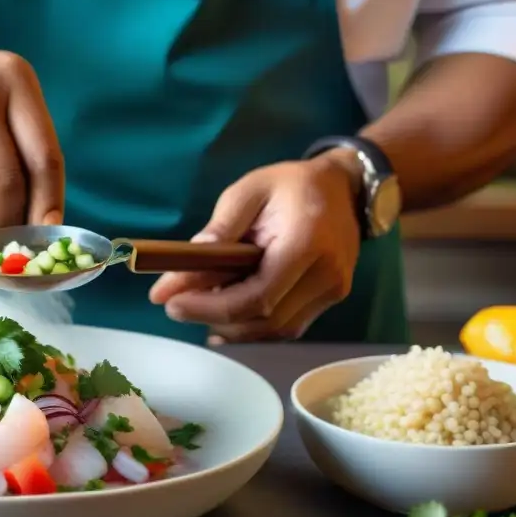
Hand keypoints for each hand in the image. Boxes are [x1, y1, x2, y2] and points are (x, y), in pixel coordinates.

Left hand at [149, 155, 361, 340]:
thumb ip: (219, 230)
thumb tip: (182, 269)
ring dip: (230, 326)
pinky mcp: (328, 301)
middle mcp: (327, 276)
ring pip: (274, 331)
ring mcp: (332, 293)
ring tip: (198, 307)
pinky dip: (250, 327)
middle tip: (176, 306)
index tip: (172, 303)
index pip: (258, 296)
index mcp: (307, 243)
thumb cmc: (291, 185)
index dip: (211, 307)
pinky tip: (223, 318)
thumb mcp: (248, 192)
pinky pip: (285, 327)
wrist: (343, 189)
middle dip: (214, 318)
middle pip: (264, 320)